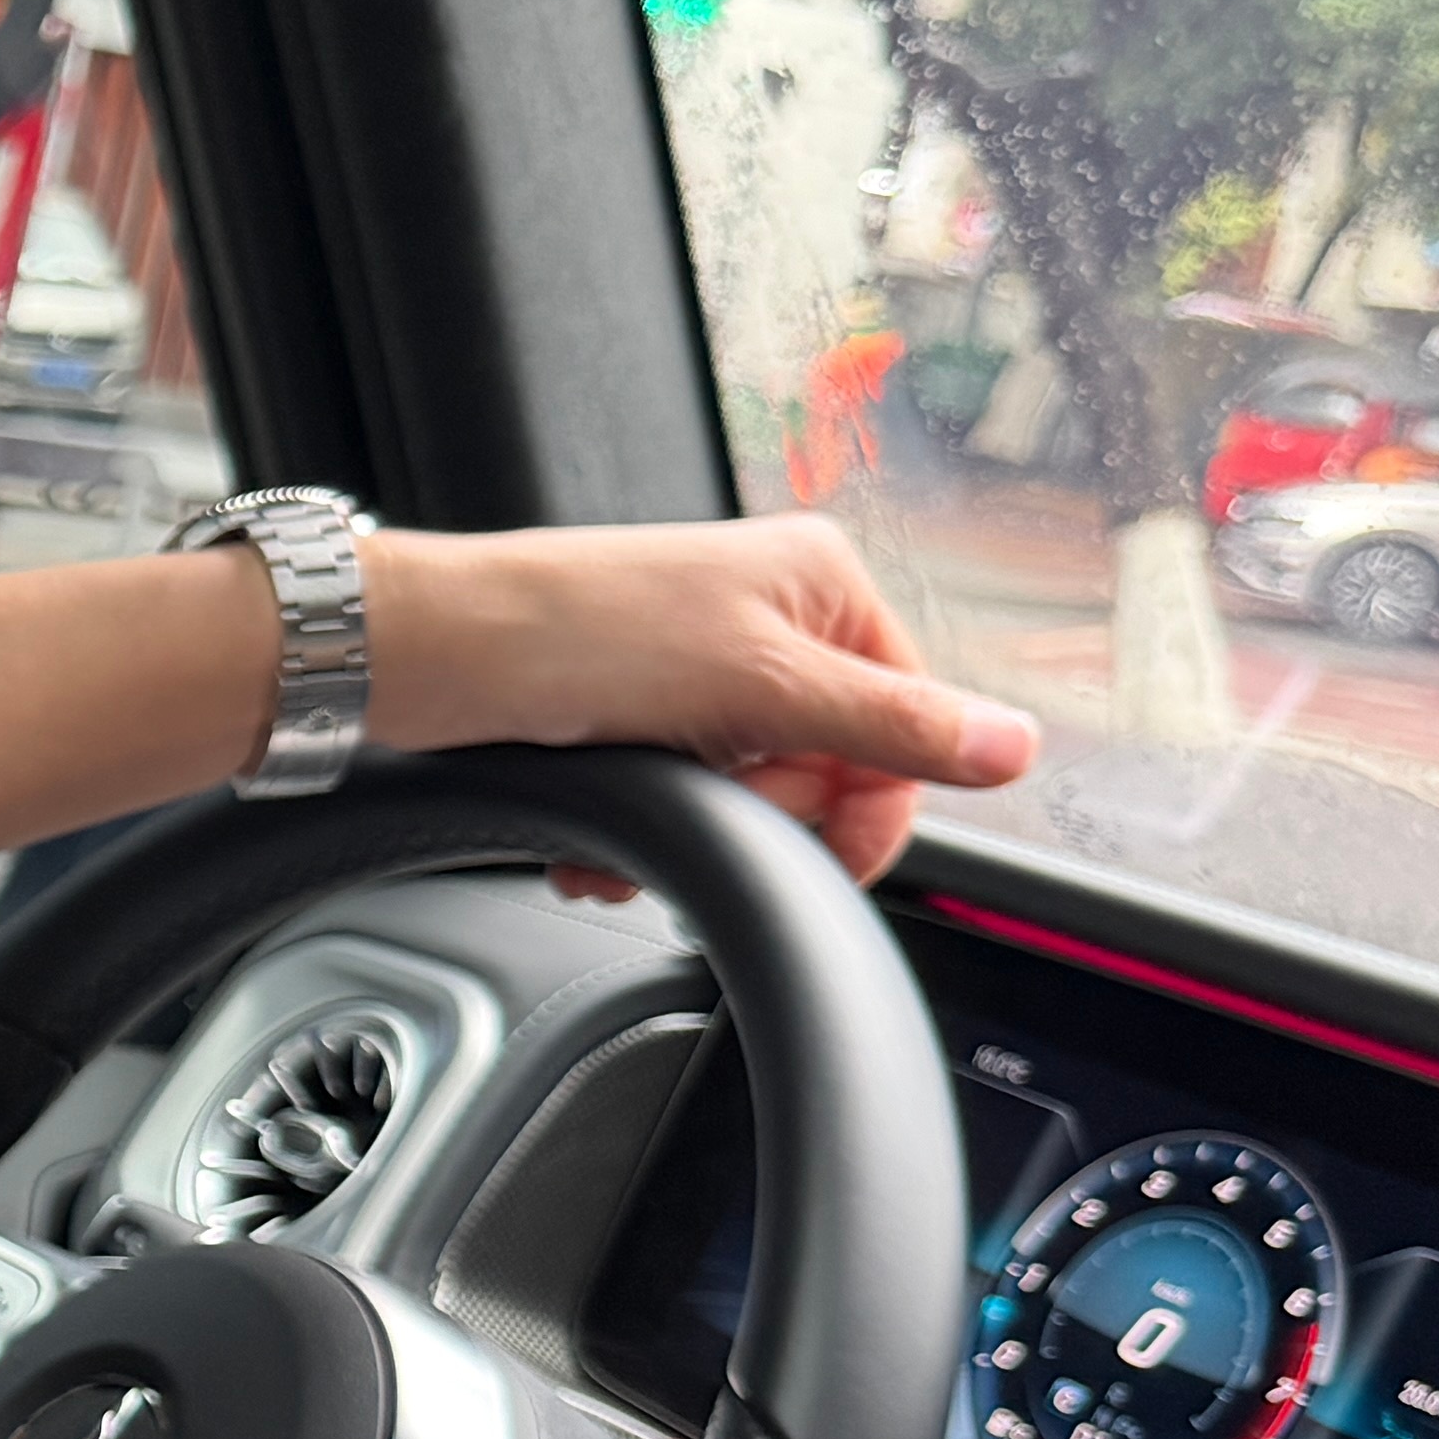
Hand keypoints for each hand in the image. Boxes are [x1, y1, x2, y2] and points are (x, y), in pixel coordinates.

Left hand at [362, 514, 1037, 884]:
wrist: (427, 655)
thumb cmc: (578, 631)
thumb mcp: (756, 685)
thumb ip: (888, 725)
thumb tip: (1011, 745)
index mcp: (823, 587)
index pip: (906, 726)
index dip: (866, 806)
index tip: (819, 851)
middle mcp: (773, 621)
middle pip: (826, 773)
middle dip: (757, 815)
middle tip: (697, 791)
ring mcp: (705, 670)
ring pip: (749, 802)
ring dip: (691, 831)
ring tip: (627, 811)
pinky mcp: (642, 716)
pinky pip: (682, 805)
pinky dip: (643, 836)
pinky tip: (596, 839)